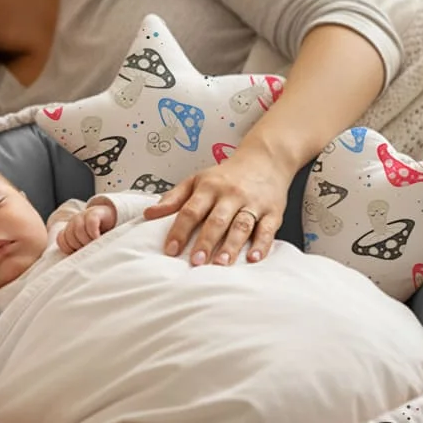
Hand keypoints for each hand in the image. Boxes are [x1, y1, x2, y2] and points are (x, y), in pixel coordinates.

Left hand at [48, 198, 116, 252]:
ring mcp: (83, 215)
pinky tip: (98, 238)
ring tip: (95, 245)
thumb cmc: (98, 237)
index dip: (69, 249)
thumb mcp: (86, 246)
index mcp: (70, 230)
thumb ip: (78, 252)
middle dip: (79, 245)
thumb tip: (74, 266)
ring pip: (78, 230)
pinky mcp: (94, 213)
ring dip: (87, 240)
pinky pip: (90, 223)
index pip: (61, 240)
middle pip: (69, 235)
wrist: (111, 218)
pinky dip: (94, 233)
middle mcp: (74, 221)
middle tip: (89, 249)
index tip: (79, 252)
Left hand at [145, 120, 291, 267]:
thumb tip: (149, 214)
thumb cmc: (227, 175)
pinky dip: (262, 244)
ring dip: (232, 245)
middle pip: (217, 219)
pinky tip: (254, 258)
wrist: (265, 159)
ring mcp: (252, 203)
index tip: (171, 250)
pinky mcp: (273, 212)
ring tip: (222, 263)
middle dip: (206, 241)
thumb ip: (174, 198)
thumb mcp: (197, 180)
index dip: (180, 230)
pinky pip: (267, 229)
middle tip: (196, 262)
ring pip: (241, 225)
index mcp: (209, 187)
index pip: (191, 210)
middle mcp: (231, 194)